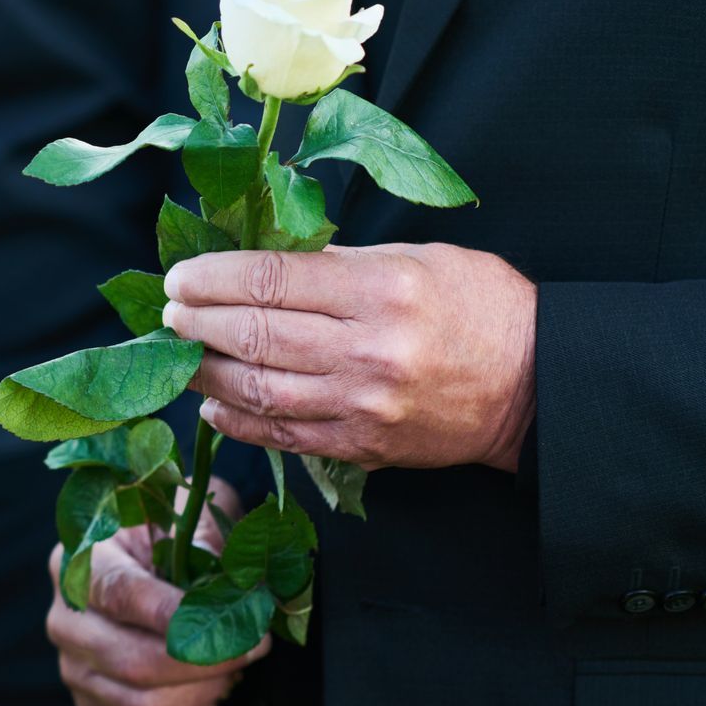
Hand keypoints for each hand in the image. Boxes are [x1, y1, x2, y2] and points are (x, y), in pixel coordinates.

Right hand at [46, 479, 269, 705]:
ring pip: (143, 705)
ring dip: (203, 692)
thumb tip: (233, 587)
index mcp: (81, 560)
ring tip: (233, 667)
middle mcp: (66, 619)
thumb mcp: (189, 510)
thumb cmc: (171, 532)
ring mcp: (73, 668)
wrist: (147, 561)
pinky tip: (211, 692)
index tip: (238, 625)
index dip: (179, 615)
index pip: (122, 595)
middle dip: (206, 662)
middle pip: (133, 661)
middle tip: (253, 647)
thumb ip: (207, 535)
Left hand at [162, 243, 536, 472]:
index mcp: (382, 290)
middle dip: (199, 322)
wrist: (536, 387)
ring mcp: (363, 404)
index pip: (274, 279)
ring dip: (208, 373)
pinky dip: (240, 422)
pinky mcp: (364, 445)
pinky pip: (285, 435)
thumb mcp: (419, 259)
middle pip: (258, 334)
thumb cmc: (482, 308)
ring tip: (180, 356)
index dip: (214, 278)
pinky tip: (214, 406)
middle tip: (169, 313)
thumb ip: (343, 263)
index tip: (181, 276)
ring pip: (261, 390)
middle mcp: (368, 349)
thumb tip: (270, 262)